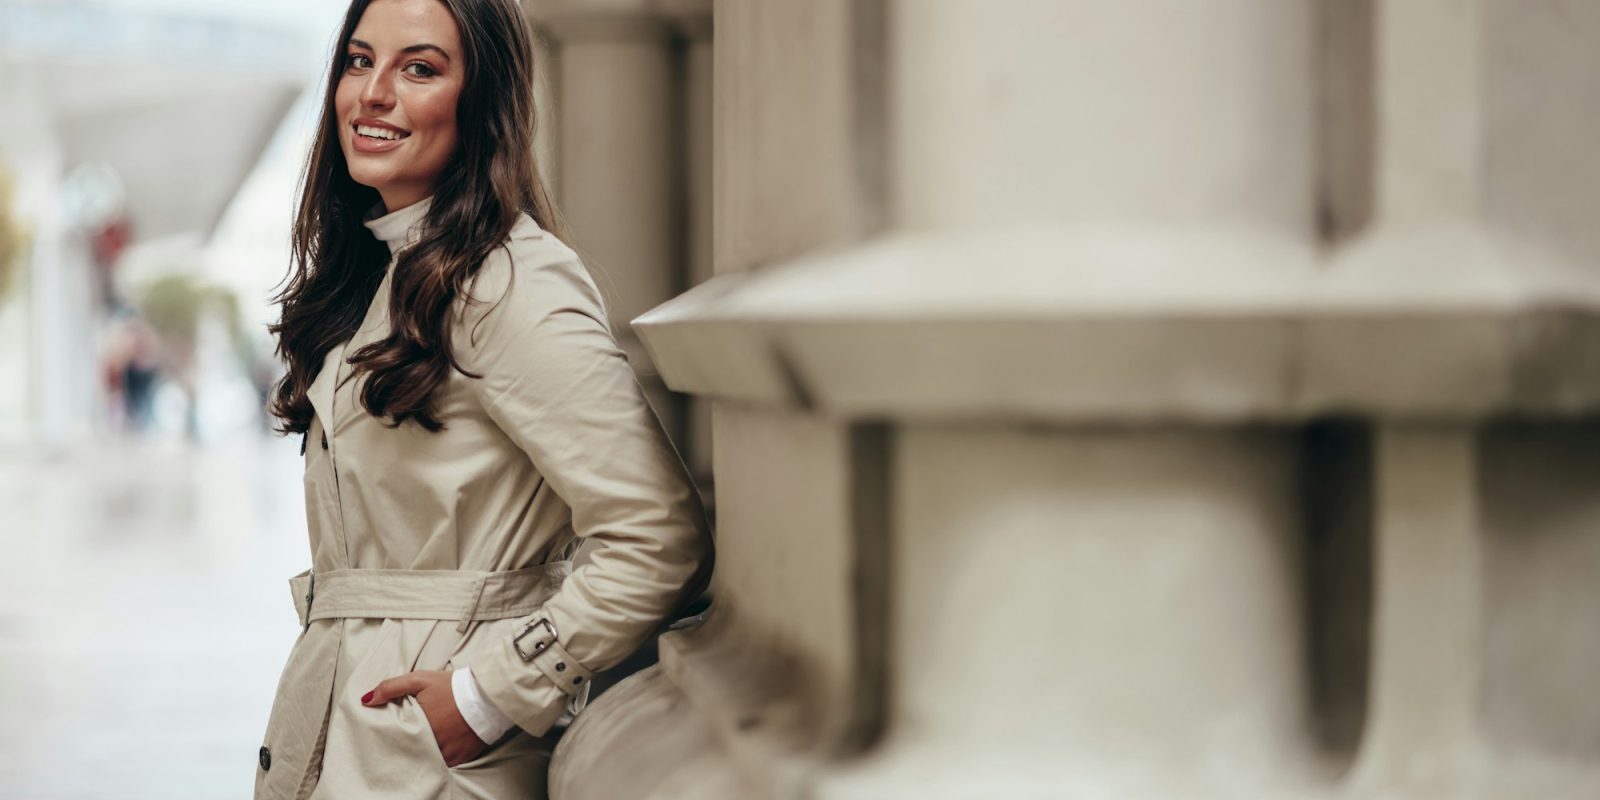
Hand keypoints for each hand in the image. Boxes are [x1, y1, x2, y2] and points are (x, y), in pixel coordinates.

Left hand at [361, 670, 487, 766]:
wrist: (488, 694)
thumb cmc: (452, 686)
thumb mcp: (420, 679)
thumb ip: (391, 687)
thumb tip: (366, 700)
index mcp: (419, 726)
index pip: (396, 739)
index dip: (392, 737)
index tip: (390, 734)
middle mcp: (432, 744)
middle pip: (411, 752)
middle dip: (407, 747)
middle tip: (406, 739)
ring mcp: (447, 753)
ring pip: (427, 760)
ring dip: (422, 754)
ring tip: (421, 744)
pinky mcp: (461, 758)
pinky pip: (444, 764)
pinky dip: (439, 758)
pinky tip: (438, 747)